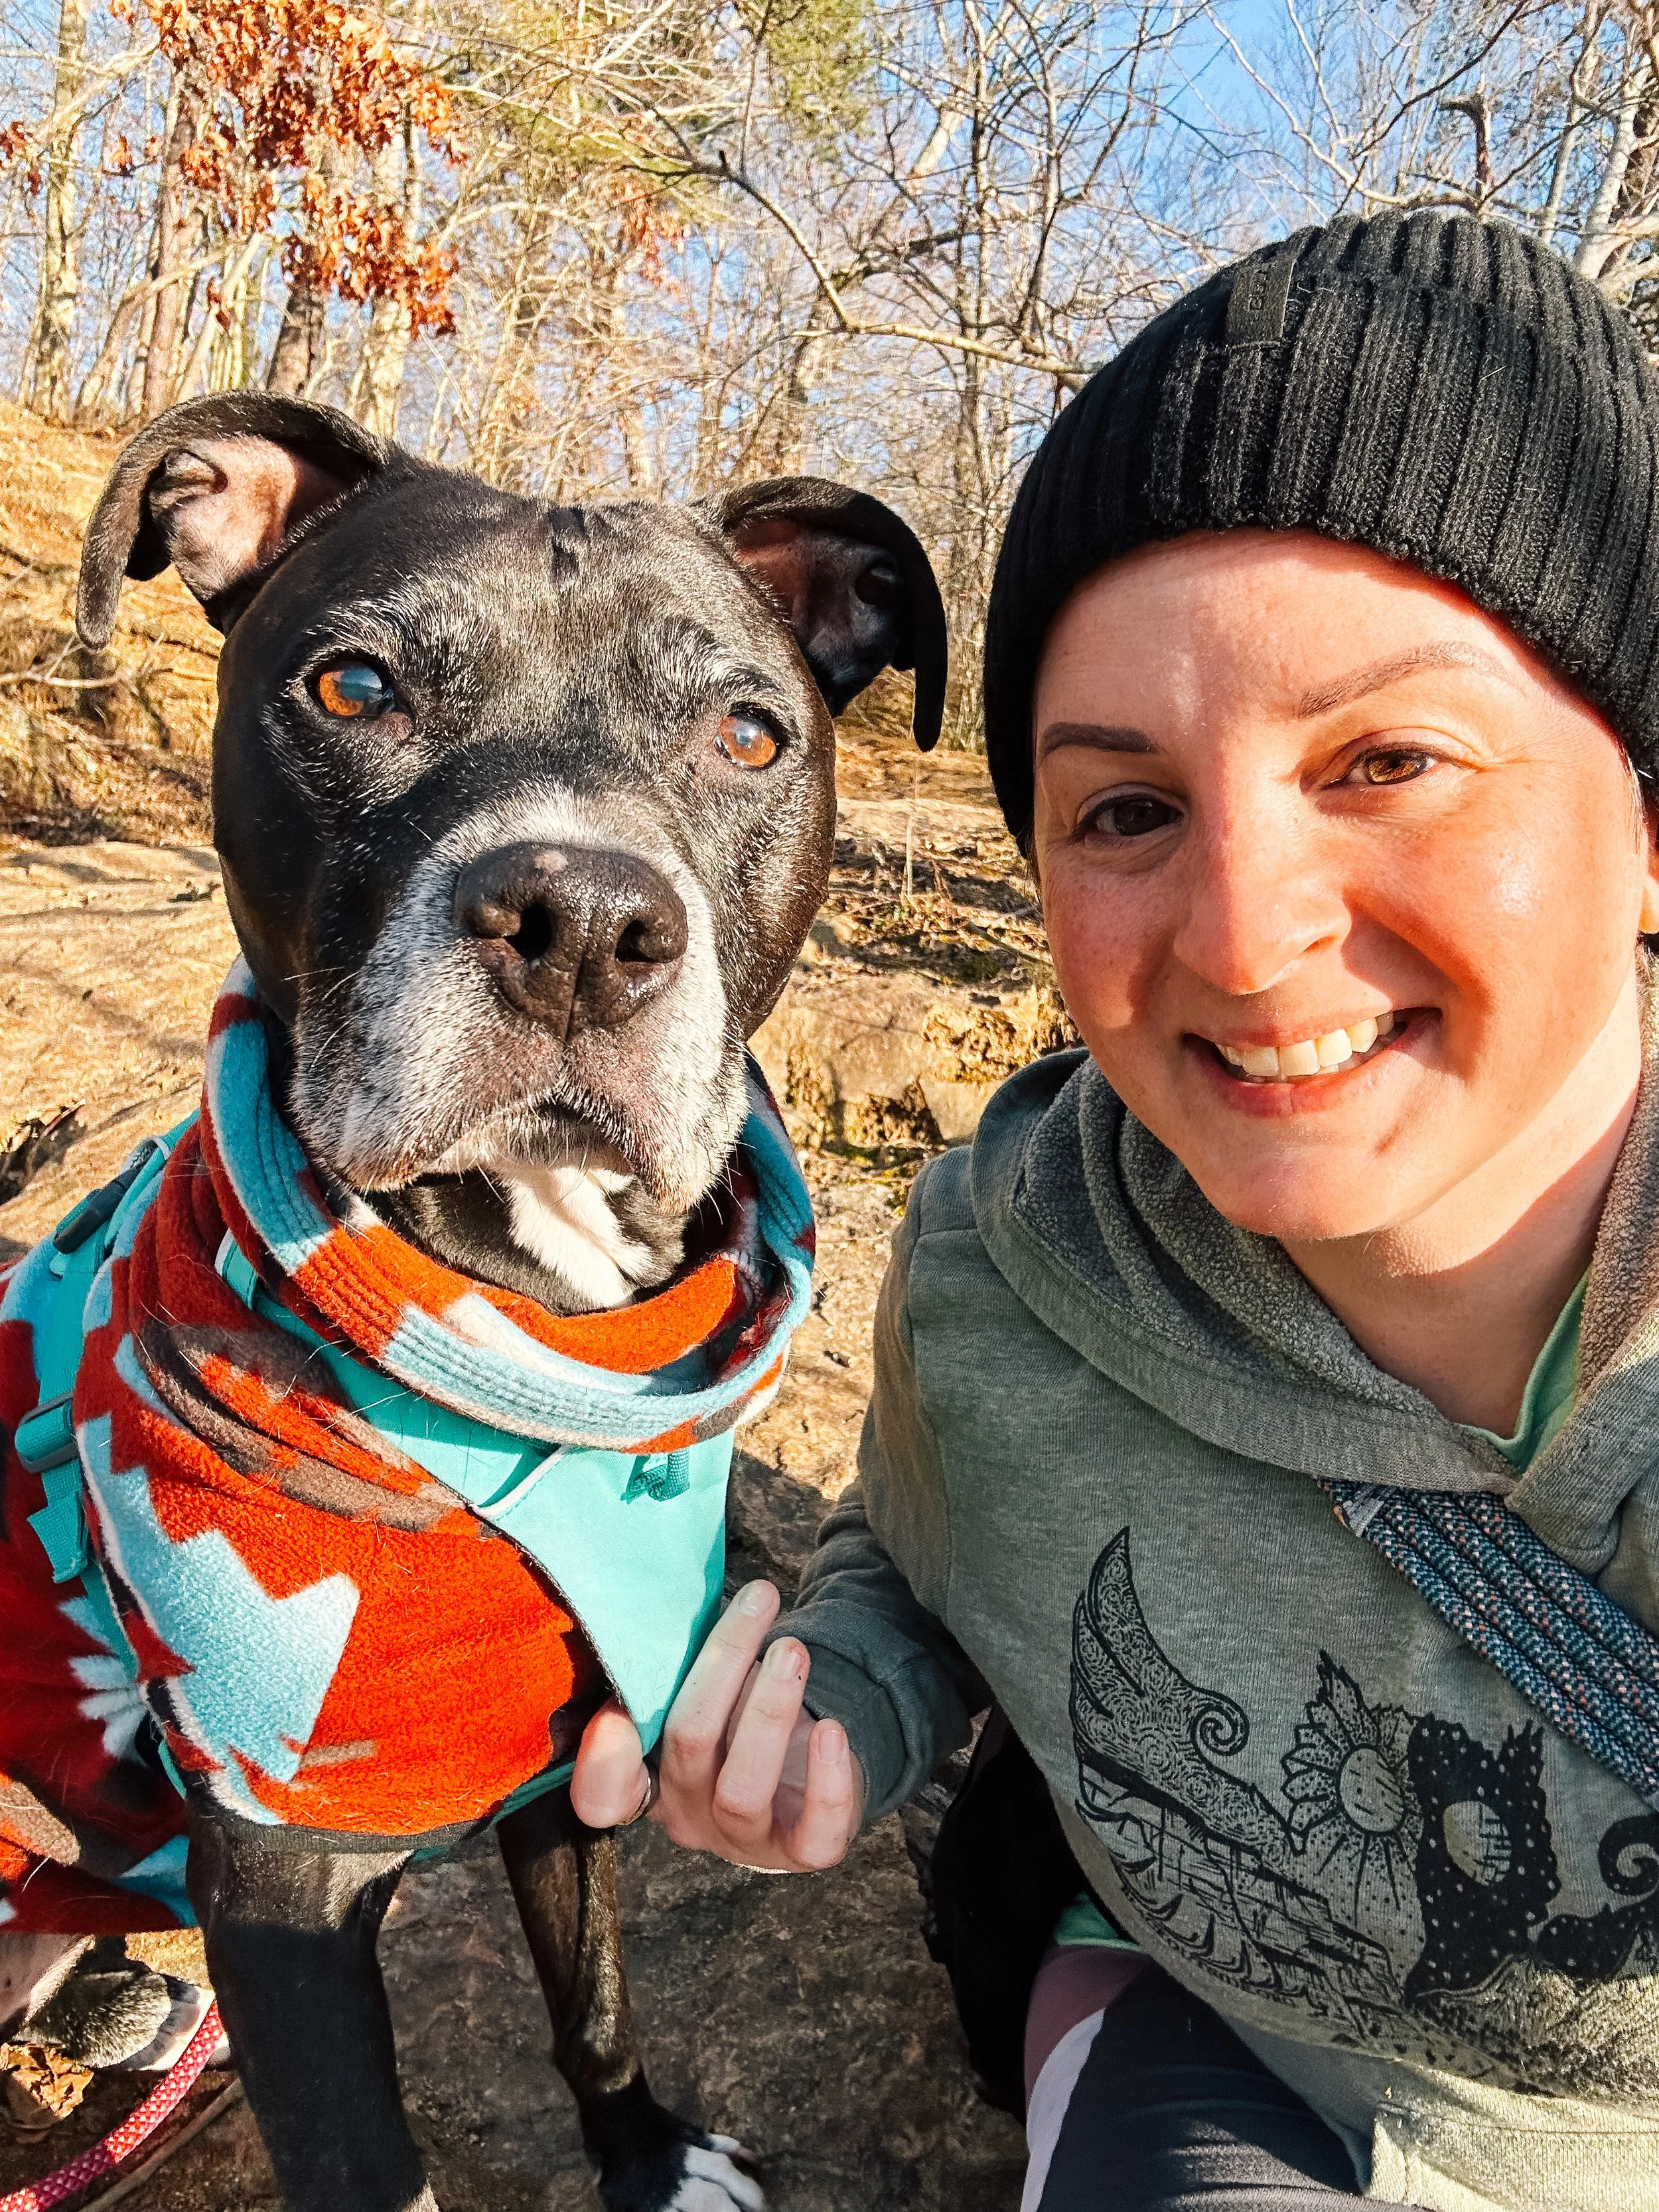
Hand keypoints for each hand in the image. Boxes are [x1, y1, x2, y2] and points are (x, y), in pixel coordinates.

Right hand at [570, 1580, 863, 1869]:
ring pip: (742, 1790)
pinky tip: (833, 1729)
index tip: (616, 1711)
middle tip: (758, 1601)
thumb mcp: (702, 1698)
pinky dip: (826, 1780)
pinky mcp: (803, 1851)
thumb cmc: (739, 1722)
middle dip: (723, 1666)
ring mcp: (743, 1839)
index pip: (603, 1793)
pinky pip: (814, 1830)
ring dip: (768, 1712)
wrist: (804, 1779)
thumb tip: (661, 1607)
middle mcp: (688, 1815)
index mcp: (650, 1779)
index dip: (602, 1763)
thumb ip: (676, 1672)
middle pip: (688, 1745)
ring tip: (792, 1651)